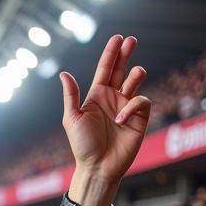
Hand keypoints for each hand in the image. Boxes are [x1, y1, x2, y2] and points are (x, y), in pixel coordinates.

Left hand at [60, 35, 150, 205]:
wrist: (97, 167)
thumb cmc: (82, 146)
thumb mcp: (72, 118)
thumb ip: (71, 96)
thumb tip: (64, 73)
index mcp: (96, 96)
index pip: (105, 69)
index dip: (111, 53)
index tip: (118, 38)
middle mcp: (112, 98)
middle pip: (122, 69)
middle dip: (126, 53)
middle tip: (131, 40)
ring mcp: (127, 106)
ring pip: (136, 81)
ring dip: (137, 74)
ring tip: (137, 74)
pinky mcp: (140, 117)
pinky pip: (142, 101)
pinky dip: (133, 105)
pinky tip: (121, 118)